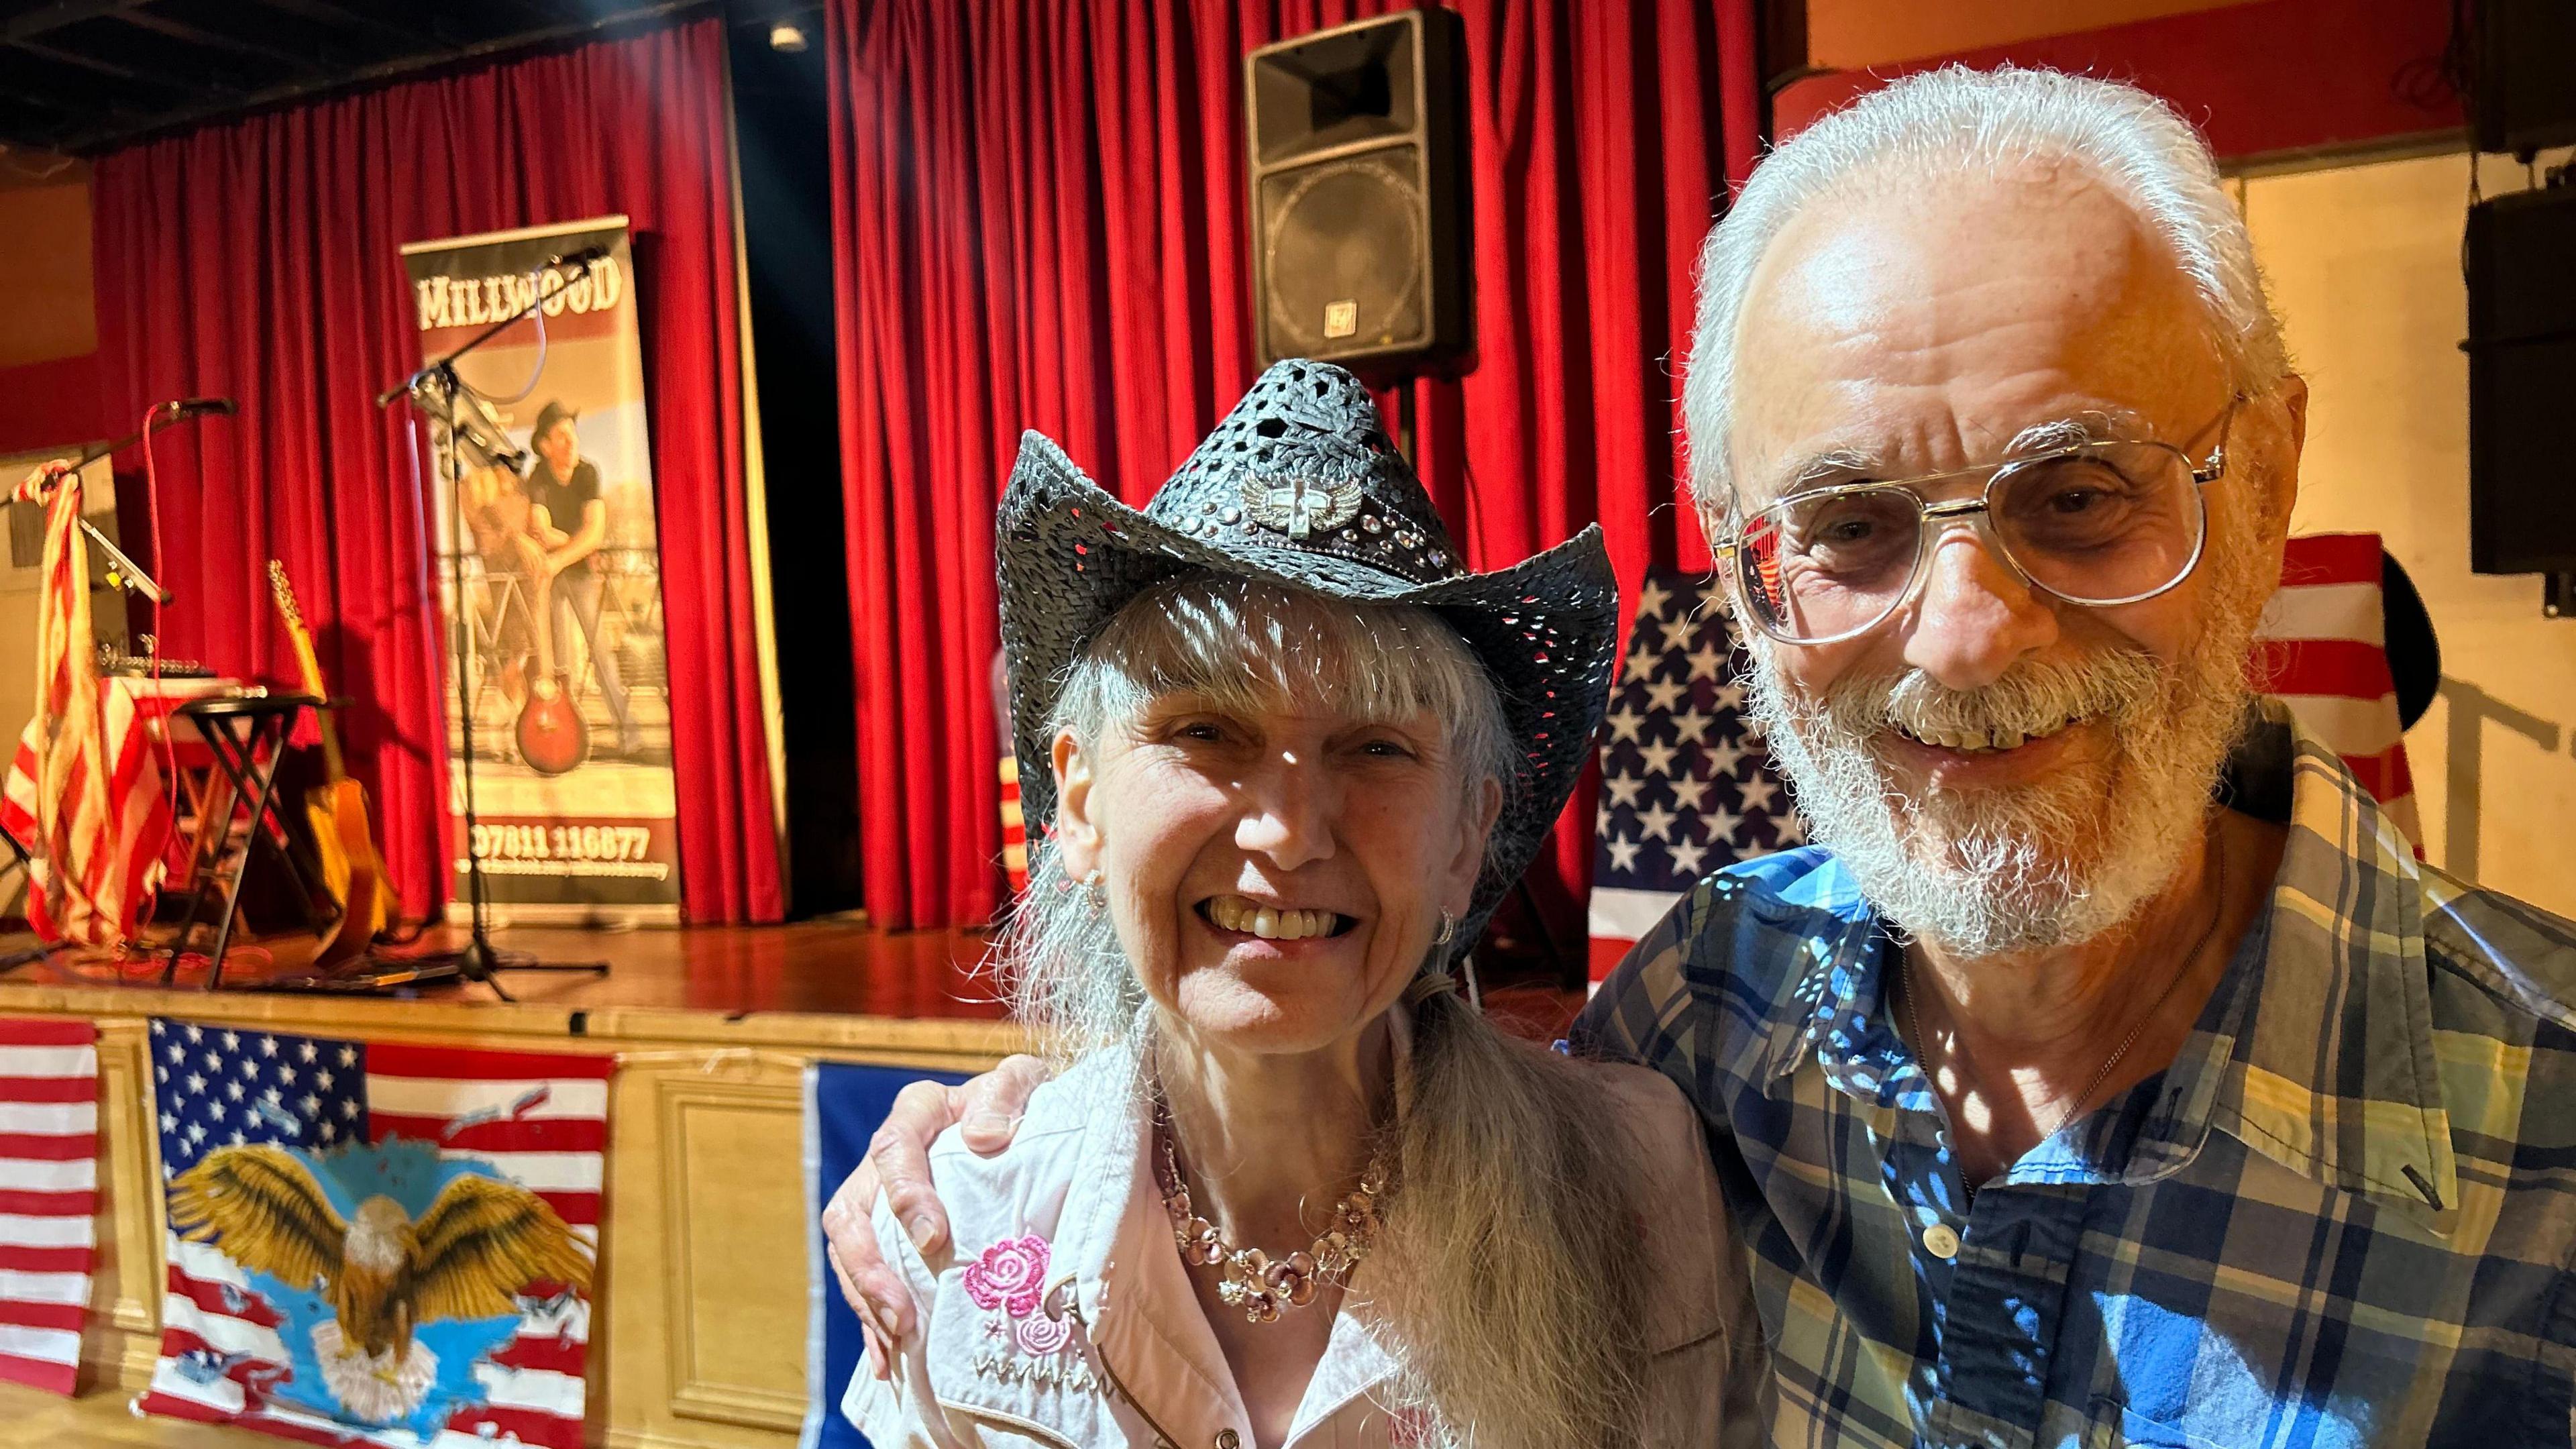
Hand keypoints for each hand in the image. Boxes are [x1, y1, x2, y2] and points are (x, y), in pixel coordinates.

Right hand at [822, 1055, 1049, 1377]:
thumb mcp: (1021, 1083)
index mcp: (917, 1112)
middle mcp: (886, 1155)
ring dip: (866, 1298)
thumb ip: (1005, 1094)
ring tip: (897, 1339)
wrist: (1020, 1122)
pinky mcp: (884, 1236)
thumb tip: (985, 1138)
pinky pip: (862, 1279)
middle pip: (852, 1211)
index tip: (932, 1237)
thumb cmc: (1020, 1102)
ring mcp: (877, 1198)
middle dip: (870, 1267)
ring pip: (847, 1250)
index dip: (905, 1193)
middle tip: (902, 1312)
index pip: (894, 1147)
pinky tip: (888, 1360)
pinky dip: (871, 1320)